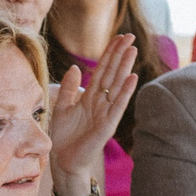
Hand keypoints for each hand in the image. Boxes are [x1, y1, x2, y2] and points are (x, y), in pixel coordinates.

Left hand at [47, 34, 136, 179]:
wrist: (63, 160)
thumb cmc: (64, 136)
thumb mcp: (62, 107)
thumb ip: (69, 88)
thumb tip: (76, 67)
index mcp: (90, 97)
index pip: (102, 70)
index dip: (109, 54)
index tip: (118, 37)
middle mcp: (101, 102)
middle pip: (112, 73)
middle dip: (120, 55)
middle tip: (130, 36)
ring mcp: (106, 112)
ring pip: (117, 85)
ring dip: (125, 68)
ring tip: (133, 50)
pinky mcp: (108, 125)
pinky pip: (118, 106)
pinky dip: (125, 92)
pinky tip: (132, 77)